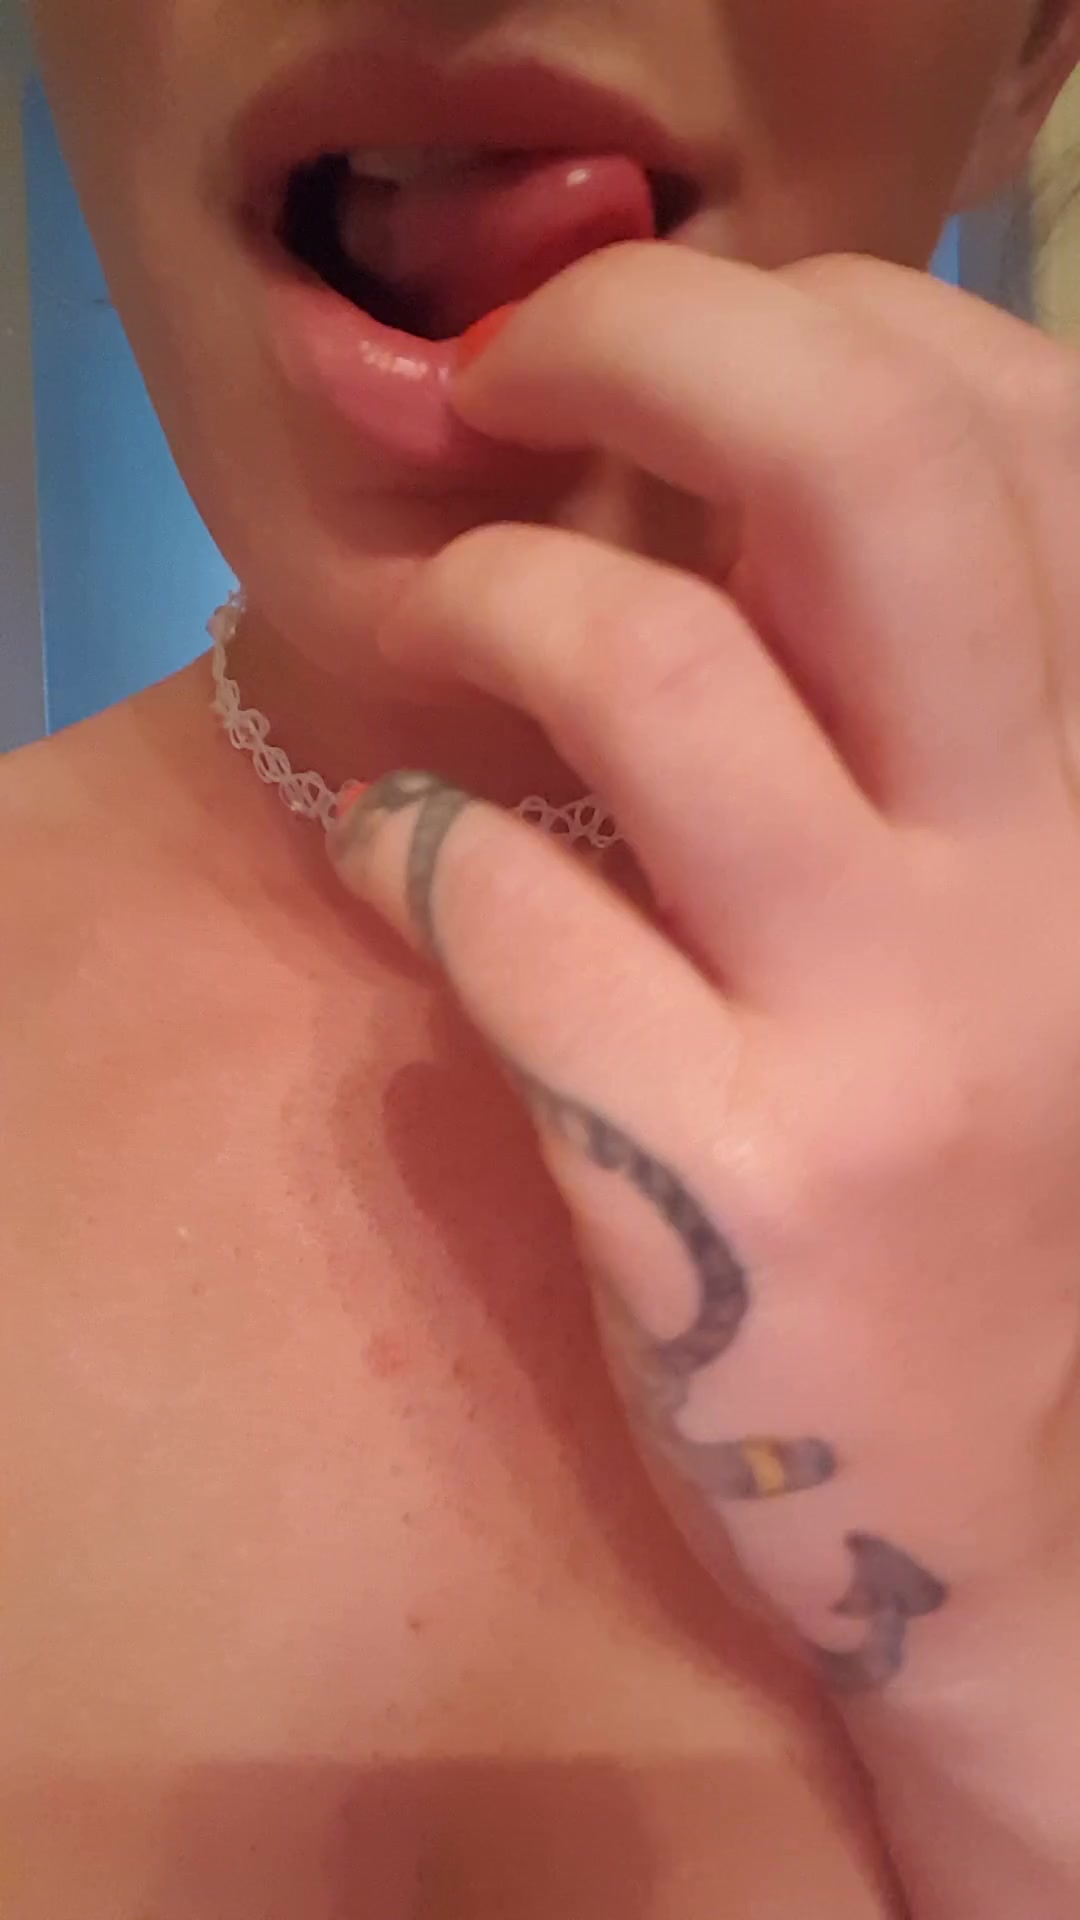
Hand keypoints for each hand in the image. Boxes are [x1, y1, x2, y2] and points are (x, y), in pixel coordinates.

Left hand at [326, 246, 1079, 1708]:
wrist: (997, 1499)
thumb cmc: (998, 1154)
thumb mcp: (1021, 892)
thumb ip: (930, 686)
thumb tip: (722, 458)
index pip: (1007, 405)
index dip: (798, 307)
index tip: (654, 350)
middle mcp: (1052, 859)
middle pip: (859, 459)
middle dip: (641, 336)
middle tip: (508, 373)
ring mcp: (896, 1020)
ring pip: (654, 665)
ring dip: (488, 605)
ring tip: (445, 633)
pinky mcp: (730, 1175)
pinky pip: (510, 911)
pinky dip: (411, 843)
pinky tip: (411, 858)